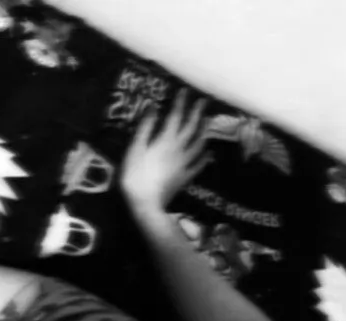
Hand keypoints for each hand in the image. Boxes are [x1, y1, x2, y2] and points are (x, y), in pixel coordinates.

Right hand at [121, 89, 209, 212]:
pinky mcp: (185, 178)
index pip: (175, 116)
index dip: (181, 102)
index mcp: (166, 140)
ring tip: (208, 123)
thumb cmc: (136, 177)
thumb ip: (145, 128)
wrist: (147, 205)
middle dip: (197, 113)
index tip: (185, 90)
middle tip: (204, 101)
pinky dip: (205, 158)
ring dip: (204, 131)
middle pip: (191, 128)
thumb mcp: (135, 150)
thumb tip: (153, 107)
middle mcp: (179, 149)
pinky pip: (198, 166)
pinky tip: (209, 154)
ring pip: (198, 144)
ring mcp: (184, 164)